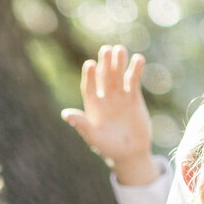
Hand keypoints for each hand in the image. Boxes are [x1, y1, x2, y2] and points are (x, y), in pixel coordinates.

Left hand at [61, 44, 155, 185]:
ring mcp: (119, 96)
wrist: (130, 153)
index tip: (90, 64)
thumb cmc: (108, 148)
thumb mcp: (94, 137)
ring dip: (119, 63)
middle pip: (103, 77)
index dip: (89, 76)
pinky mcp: (133, 97)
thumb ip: (82, 125)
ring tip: (120, 49)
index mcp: (92, 105)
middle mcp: (104, 97)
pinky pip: (133, 81)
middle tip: (106, 49)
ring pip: (118, 75)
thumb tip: (65, 114)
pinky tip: (139, 59)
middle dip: (104, 64)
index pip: (88, 86)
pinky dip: (136, 70)